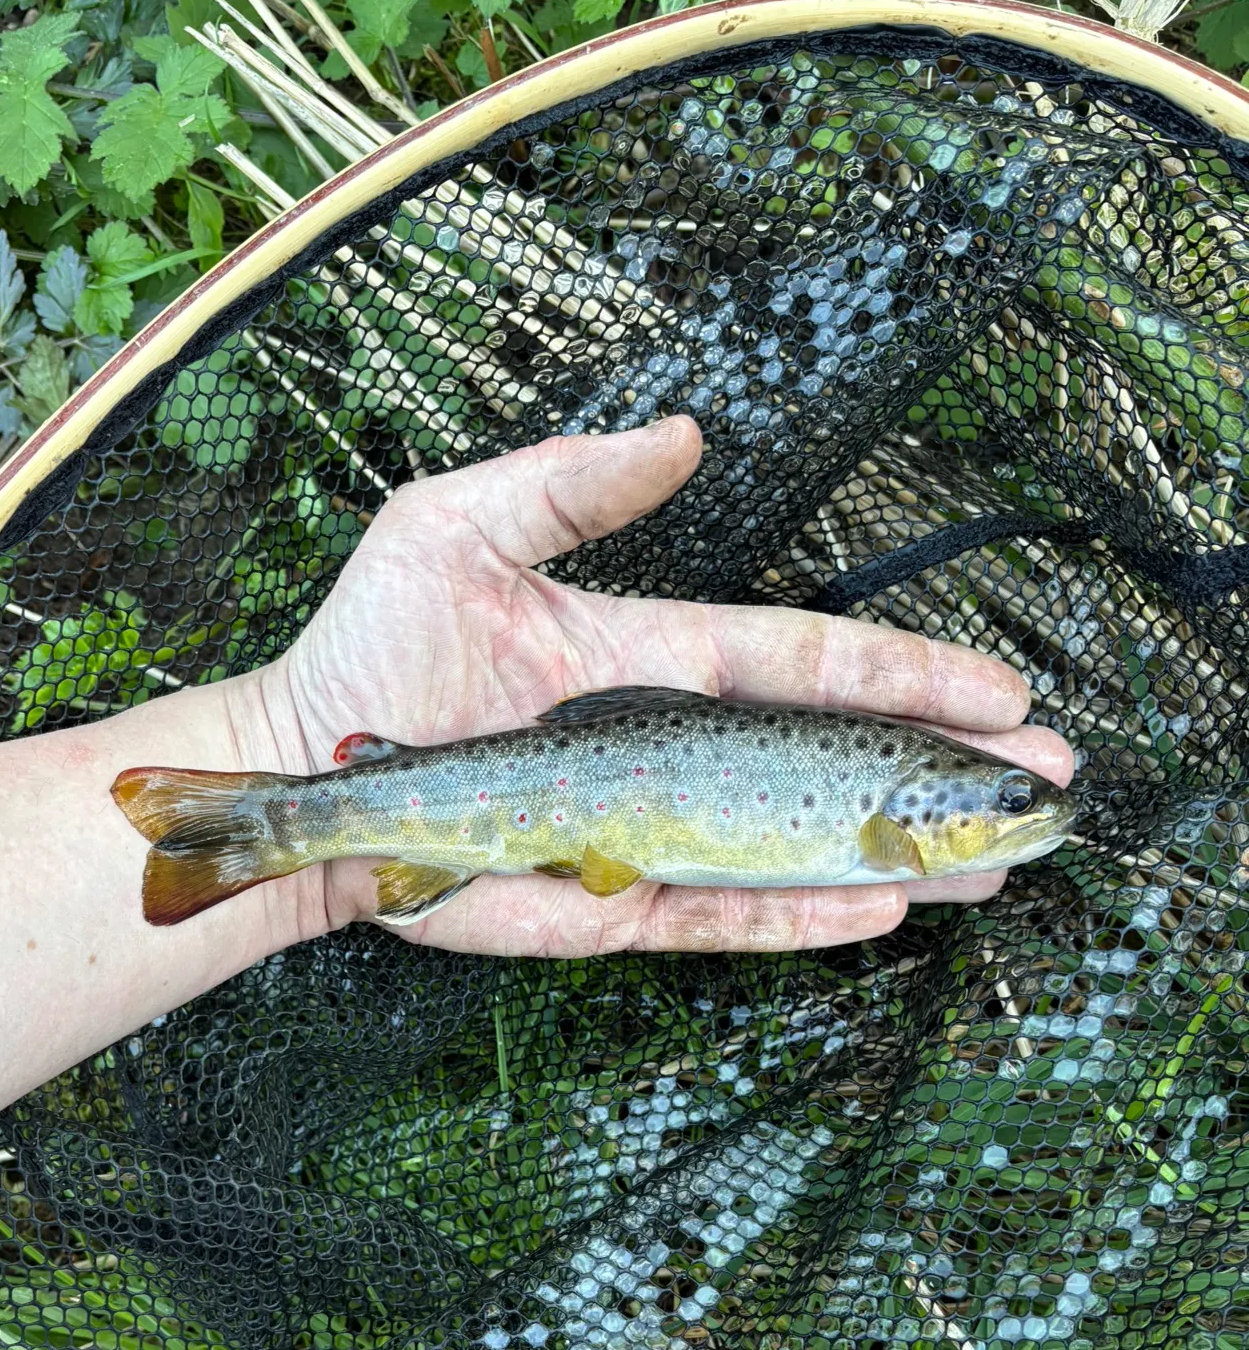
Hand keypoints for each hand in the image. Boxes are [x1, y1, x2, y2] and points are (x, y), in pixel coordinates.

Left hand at [239, 416, 1072, 956]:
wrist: (306, 768)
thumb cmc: (371, 644)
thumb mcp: (456, 527)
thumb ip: (573, 484)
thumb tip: (687, 434)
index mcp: (648, 658)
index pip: (798, 661)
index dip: (898, 670)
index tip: (995, 688)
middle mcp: (664, 746)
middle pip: (823, 758)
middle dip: (935, 770)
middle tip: (1044, 786)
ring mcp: (644, 828)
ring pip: (793, 846)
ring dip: (897, 850)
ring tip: (998, 861)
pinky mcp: (608, 902)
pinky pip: (722, 914)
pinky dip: (799, 915)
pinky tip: (883, 905)